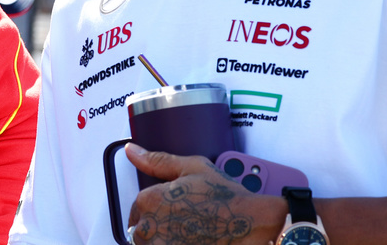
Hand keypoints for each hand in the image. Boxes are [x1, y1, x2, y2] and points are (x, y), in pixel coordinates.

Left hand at [125, 143, 286, 244]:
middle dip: (160, 230)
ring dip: (167, 242)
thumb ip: (157, 160)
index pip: (137, 211)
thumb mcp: (192, 168)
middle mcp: (150, 227)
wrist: (254, 226)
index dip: (158, 212)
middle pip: (142, 233)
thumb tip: (132, 150)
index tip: (176, 214)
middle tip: (188, 227)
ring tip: (193, 237)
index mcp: (149, 200)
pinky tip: (196, 242)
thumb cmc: (226, 198)